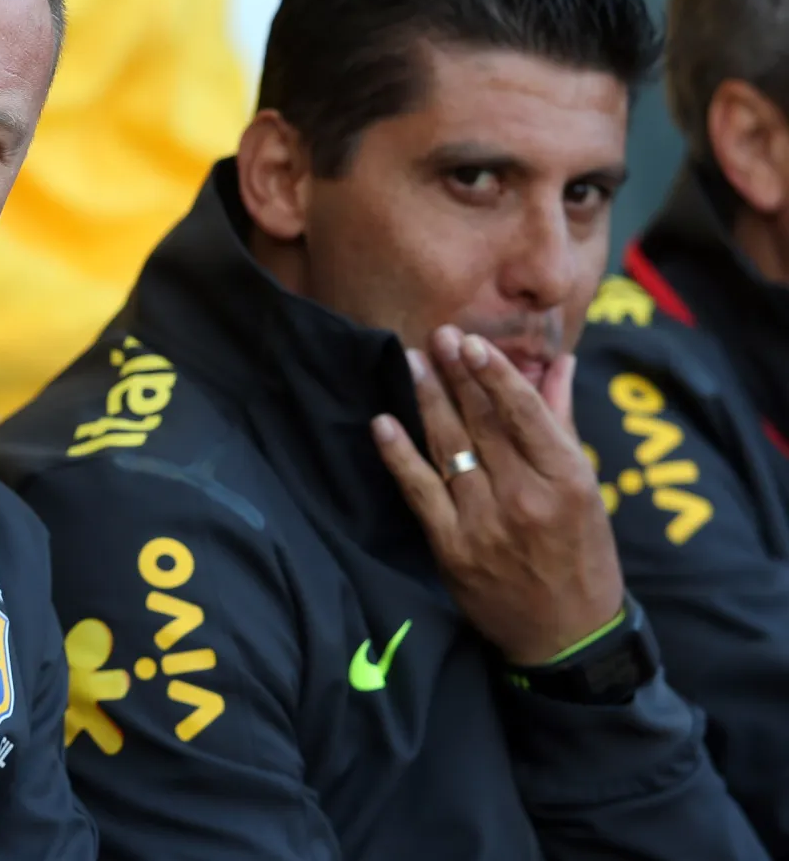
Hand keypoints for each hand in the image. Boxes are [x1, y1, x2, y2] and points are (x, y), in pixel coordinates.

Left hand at [371, 325, 622, 664]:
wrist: (565, 634)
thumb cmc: (582, 553)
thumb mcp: (586, 487)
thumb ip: (562, 421)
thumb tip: (560, 361)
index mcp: (567, 479)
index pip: (524, 414)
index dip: (494, 374)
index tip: (470, 342)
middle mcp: (525, 497)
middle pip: (482, 424)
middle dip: (456, 376)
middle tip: (435, 336)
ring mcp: (484, 522)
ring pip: (449, 449)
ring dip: (427, 401)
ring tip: (411, 361)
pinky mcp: (451, 546)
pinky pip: (419, 490)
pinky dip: (399, 455)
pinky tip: (382, 423)